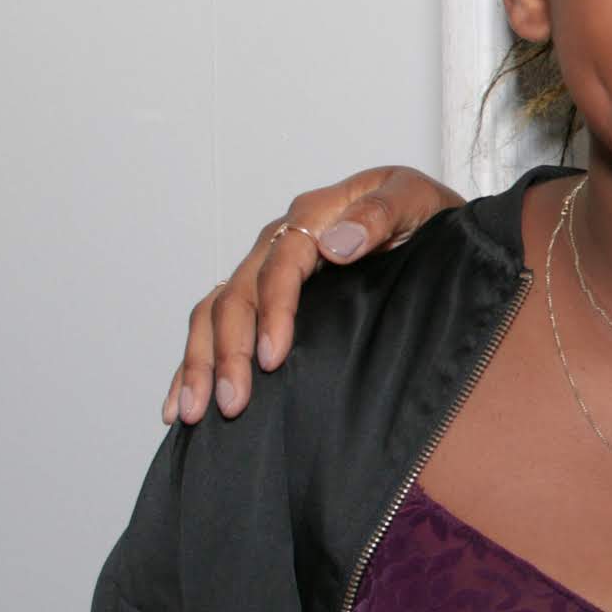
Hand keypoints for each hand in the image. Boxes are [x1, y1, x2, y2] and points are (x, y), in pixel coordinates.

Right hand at [161, 167, 463, 424]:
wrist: (430, 218)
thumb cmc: (424, 210)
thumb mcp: (414, 199)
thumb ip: (380, 215)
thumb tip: (335, 245)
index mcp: (314, 215)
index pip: (280, 264)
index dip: (273, 311)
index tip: (273, 357)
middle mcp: (281, 240)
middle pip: (238, 294)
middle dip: (229, 351)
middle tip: (232, 403)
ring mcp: (267, 267)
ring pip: (216, 312)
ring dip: (201, 362)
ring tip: (195, 412)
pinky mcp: (266, 293)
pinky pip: (216, 323)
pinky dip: (195, 361)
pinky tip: (181, 402)